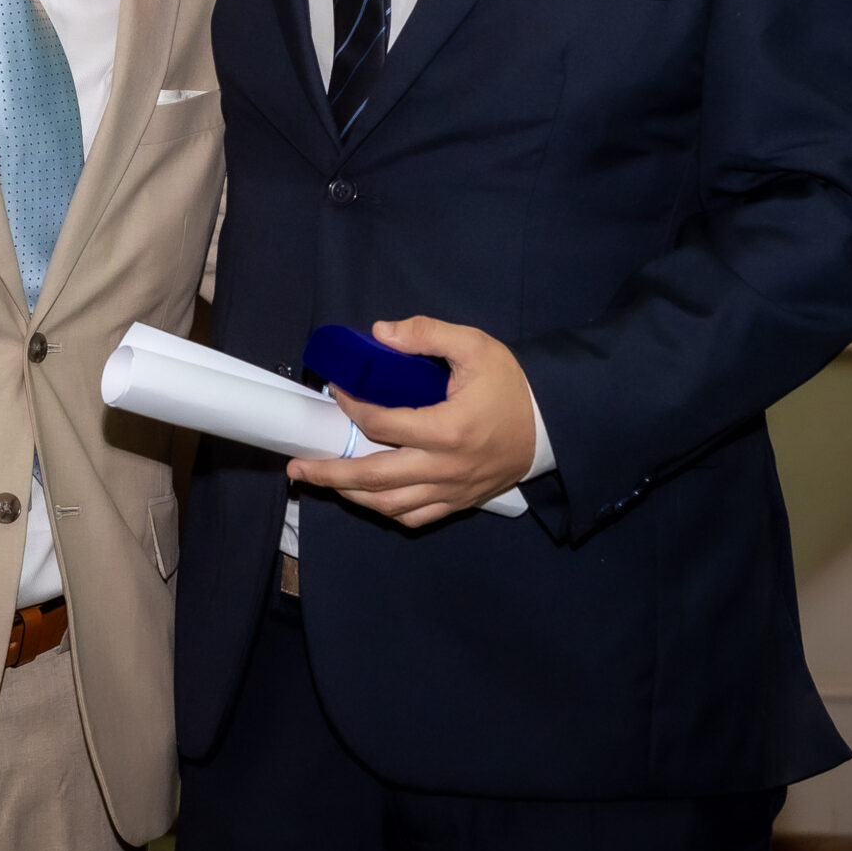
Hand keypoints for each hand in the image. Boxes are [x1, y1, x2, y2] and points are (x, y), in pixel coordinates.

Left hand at [286, 315, 537, 527]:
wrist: (553, 425)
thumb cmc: (511, 384)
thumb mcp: (475, 346)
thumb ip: (426, 334)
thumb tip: (378, 333)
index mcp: (446, 429)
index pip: (382, 424)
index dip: (351, 407)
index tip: (335, 391)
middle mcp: (445, 467)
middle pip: (375, 478)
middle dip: (330, 474)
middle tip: (298, 466)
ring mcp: (452, 491)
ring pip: (390, 505)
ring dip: (352, 496)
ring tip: (324, 482)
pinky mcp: (459, 503)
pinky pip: (415, 517)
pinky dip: (386, 510)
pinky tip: (367, 497)